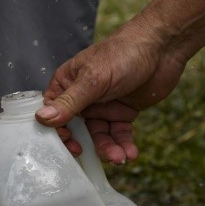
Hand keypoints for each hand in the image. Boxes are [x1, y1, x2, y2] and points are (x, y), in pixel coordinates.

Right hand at [35, 19, 187, 162]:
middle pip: (75, 129)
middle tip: (88, 155)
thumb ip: (68, 102)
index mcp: (66, 85)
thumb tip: (41, 118)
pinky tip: (130, 153)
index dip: (57, 130)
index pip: (52, 113)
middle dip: (84, 144)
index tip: (69, 141)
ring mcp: (102, 106)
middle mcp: (81, 98)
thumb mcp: (92, 80)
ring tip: (120, 158)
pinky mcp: (121, 113)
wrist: (163, 47)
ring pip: (98, 135)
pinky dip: (123, 144)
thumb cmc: (122, 54)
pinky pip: (118, 133)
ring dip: (108, 148)